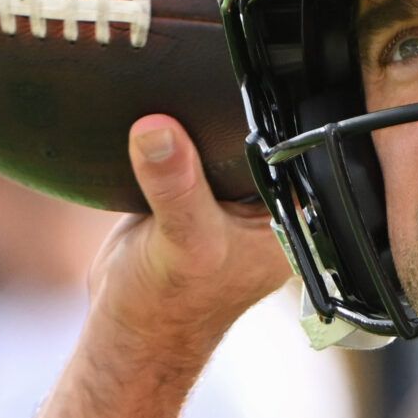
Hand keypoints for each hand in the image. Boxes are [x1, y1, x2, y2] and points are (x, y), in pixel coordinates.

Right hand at [86, 116, 290, 356]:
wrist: (128, 329)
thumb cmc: (171, 307)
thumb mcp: (183, 241)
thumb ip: (175, 186)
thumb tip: (158, 132)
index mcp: (286, 216)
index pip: (289, 147)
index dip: (265, 114)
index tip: (236, 89)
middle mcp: (264, 204)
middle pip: (252, 135)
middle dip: (224, 116)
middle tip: (198, 100)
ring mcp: (227, 198)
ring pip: (216, 139)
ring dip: (193, 126)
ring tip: (173, 121)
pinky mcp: (193, 193)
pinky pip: (187, 150)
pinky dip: (171, 141)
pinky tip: (159, 136)